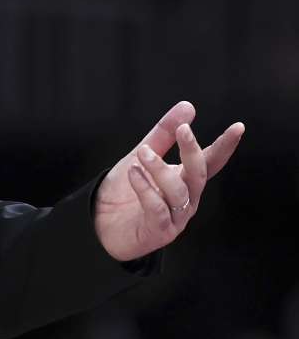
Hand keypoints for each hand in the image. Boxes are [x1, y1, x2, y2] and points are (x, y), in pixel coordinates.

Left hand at [94, 101, 243, 261]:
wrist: (100, 224)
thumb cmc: (124, 192)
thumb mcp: (140, 157)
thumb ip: (162, 135)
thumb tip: (188, 107)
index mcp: (185, 181)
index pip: (210, 162)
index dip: (224, 146)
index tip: (238, 127)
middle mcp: (186, 199)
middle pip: (198, 175)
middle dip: (193, 151)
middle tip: (183, 130)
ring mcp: (175, 217)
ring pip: (178, 191)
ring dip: (160, 169)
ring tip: (142, 153)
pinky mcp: (158, 231)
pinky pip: (156, 209)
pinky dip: (146, 190)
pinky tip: (134, 173)